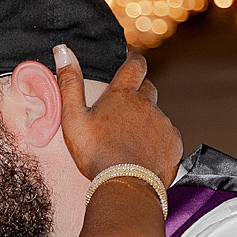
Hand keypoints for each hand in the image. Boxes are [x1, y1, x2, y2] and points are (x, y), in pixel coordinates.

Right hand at [55, 46, 182, 187]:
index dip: (134, 60)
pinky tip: (143, 153)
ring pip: (156, 115)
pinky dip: (157, 140)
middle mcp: (147, 104)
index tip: (132, 60)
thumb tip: (62, 50)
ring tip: (130, 139)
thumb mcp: (73, 117)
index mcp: (123, 95)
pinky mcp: (173, 143)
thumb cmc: (96, 153)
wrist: (126, 186)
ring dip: (146, 120)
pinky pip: (167, 135)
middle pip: (148, 88)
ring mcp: (163, 124)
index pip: (135, 65)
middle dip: (139, 91)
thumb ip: (69, 82)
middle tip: (125, 106)